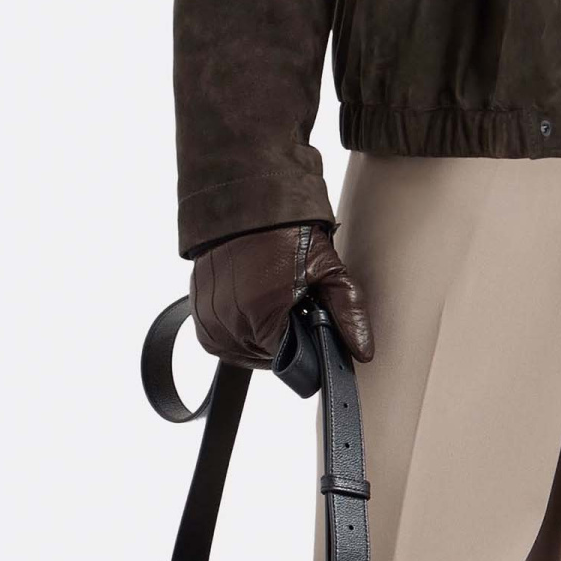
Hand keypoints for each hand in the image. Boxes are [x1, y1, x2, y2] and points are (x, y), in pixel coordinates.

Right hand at [190, 222, 374, 367]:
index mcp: (258, 319)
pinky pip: (220, 338)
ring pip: (242, 350)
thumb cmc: (287, 232)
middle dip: (281, 337)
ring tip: (269, 299)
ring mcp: (208, 319)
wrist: (248, 201)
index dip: (303, 342)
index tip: (304, 317)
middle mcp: (227, 324)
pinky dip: (237, 327)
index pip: (290, 360)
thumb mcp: (329, 270)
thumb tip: (362, 351)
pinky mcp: (197, 311)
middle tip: (289, 302)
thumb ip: (348, 314)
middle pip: (265, 356)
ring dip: (258, 335)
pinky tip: (251, 302)